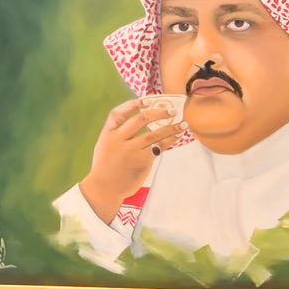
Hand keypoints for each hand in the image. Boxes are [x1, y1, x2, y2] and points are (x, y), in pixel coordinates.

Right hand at [78, 101, 185, 219]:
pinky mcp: (142, 160)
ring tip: (183, 124)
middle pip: (141, 119)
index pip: (119, 113)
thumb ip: (119, 133)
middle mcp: (119, 139)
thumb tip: (142, 120)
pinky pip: (159, 147)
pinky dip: (170, 141)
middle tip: (172, 111)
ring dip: (171, 127)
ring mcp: (131, 150)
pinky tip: (177, 137)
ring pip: (154, 133)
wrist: (105, 188)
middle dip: (158, 113)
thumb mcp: (105, 145)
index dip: (133, 104)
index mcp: (108, 133)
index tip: (147, 100)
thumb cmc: (106, 166)